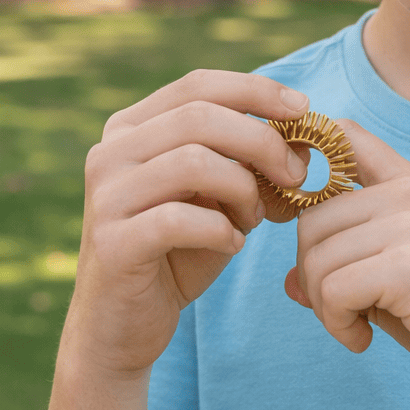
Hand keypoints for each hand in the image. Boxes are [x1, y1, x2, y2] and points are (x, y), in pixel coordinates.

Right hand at [66, 70, 310, 379]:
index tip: (303, 109)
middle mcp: (110, 152)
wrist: (126, 324)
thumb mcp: (220, 195)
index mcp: (132, 128)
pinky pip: (181, 219)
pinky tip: (232, 244)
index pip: (199, 85)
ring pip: (194, 162)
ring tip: (255, 217)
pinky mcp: (112, 242)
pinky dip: (222, 230)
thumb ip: (248, 161)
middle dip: (262, 141)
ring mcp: (106, 195)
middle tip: (296, 174)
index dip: (256, 90)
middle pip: (201, 117)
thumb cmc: (182, 250)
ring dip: (243, 188)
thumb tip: (303, 136)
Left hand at [284, 120, 409, 395]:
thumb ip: (346, 263)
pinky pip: (333, 292)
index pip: (344, 135)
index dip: (304, 156)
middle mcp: (408, 192)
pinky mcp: (405, 266)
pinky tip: (362, 338)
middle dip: (312, 273)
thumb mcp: (396, 273)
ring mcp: (409, 224)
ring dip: (324, 306)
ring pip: (316, 258)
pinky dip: (337, 325)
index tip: (301, 212)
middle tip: (340, 310)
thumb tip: (289, 281)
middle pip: (312, 218)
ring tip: (355, 326)